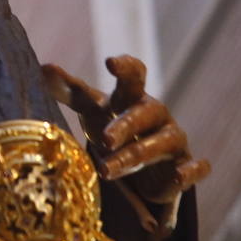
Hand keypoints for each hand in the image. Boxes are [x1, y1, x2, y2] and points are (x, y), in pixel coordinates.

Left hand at [43, 55, 210, 235]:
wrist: (140, 163)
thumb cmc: (113, 125)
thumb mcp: (91, 109)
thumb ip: (70, 90)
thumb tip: (43, 67)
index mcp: (132, 96)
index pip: (135, 74)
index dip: (126, 67)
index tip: (110, 63)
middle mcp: (155, 113)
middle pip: (144, 112)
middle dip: (126, 125)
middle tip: (104, 139)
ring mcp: (173, 139)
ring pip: (163, 142)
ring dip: (138, 155)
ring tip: (106, 170)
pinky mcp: (185, 166)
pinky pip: (197, 167)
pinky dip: (189, 172)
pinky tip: (177, 178)